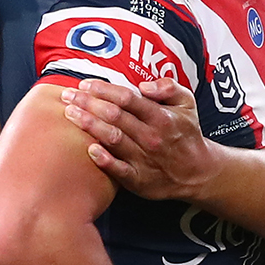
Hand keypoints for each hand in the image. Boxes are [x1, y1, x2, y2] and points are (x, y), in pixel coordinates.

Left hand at [61, 78, 216, 201]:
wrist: (197, 172)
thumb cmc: (185, 133)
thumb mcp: (187, 103)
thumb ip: (168, 86)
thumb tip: (143, 84)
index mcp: (161, 116)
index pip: (127, 98)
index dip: (104, 89)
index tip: (85, 84)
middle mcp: (151, 136)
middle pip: (114, 116)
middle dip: (88, 103)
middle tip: (67, 95)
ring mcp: (144, 159)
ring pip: (113, 138)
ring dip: (89, 125)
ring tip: (69, 114)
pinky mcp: (139, 180)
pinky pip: (118, 170)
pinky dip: (104, 159)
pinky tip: (89, 149)